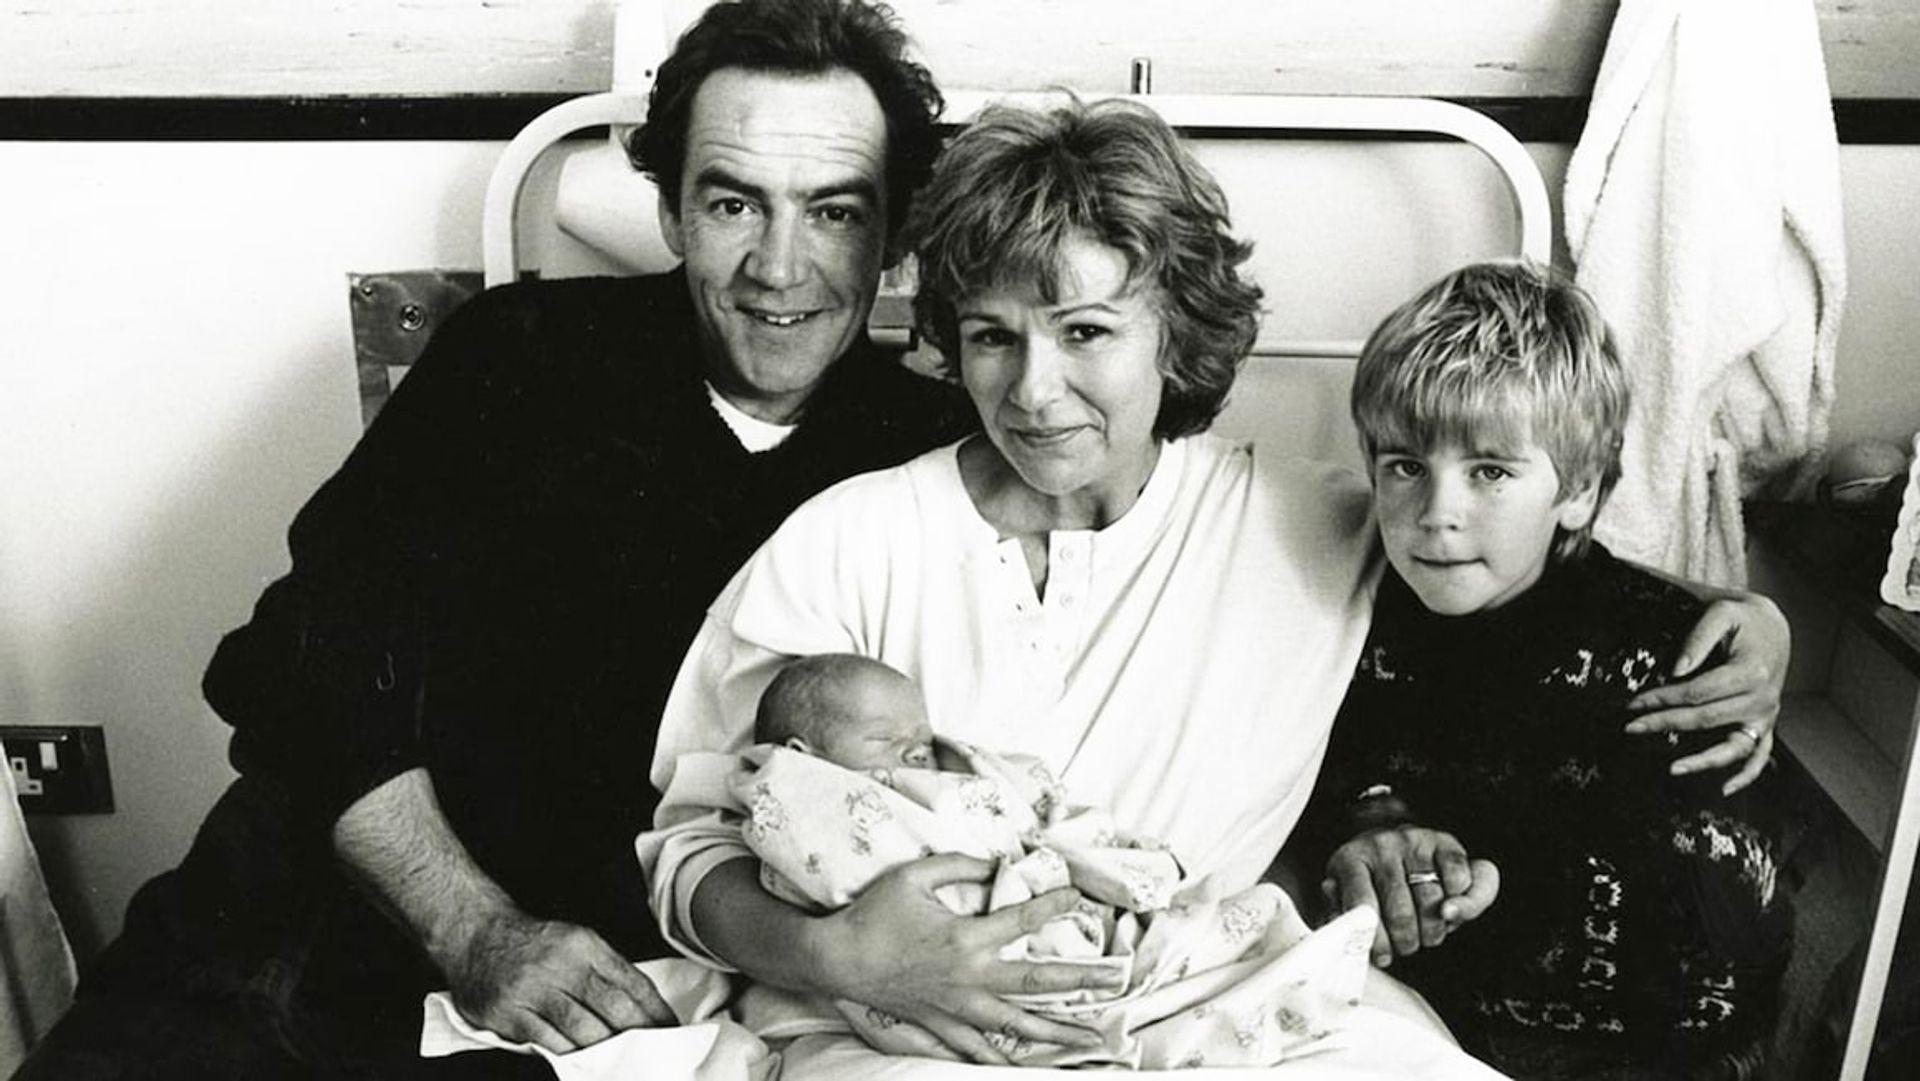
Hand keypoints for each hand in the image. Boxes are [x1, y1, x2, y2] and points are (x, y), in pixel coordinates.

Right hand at [440, 909, 675, 1053]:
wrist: (476, 936)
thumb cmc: (534, 944)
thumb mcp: (576, 941)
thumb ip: (607, 970)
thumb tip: (644, 1008)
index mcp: (584, 944)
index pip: (631, 981)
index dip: (655, 1011)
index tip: (671, 1030)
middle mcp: (560, 964)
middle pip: (612, 1008)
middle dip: (638, 1035)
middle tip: (654, 1054)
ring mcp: (532, 989)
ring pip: (583, 1030)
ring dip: (608, 1051)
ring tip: (625, 1064)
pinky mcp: (509, 1013)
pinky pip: (549, 1043)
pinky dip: (571, 1056)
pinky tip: (586, 1064)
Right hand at [816, 853, 1122, 1063]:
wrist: (834, 958)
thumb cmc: (873, 913)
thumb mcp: (915, 876)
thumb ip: (959, 865)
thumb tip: (996, 862)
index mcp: (965, 937)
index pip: (1023, 920)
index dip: (1055, 906)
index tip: (1080, 898)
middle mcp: (968, 977)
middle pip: (1035, 983)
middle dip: (1079, 982)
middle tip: (1115, 981)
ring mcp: (955, 1007)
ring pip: (1014, 1026)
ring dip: (1055, 1033)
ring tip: (1088, 1040)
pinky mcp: (939, 1024)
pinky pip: (976, 1048)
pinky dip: (1000, 1060)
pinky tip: (1021, 1068)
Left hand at [1321, 826, 1498, 967]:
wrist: (1393, 844)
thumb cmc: (1370, 880)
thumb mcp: (1346, 896)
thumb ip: (1342, 913)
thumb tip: (1344, 922)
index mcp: (1350, 860)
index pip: (1363, 906)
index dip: (1376, 939)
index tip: (1383, 958)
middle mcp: (1382, 846)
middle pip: (1401, 913)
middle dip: (1406, 942)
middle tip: (1405, 946)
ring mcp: (1414, 842)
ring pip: (1433, 903)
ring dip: (1433, 930)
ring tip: (1424, 932)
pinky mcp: (1444, 841)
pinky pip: (1458, 882)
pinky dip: (1459, 904)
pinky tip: (1446, 910)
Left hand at [1627, 592, 1787, 794]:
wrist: (1773, 627)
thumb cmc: (1742, 619)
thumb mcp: (1721, 613)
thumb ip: (1697, 640)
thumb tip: (1676, 671)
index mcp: (1751, 672)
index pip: (1697, 693)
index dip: (1662, 698)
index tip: (1634, 702)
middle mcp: (1763, 699)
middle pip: (1706, 719)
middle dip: (1664, 723)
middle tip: (1630, 727)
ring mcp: (1766, 716)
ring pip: (1734, 747)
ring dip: (1702, 761)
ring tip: (1672, 769)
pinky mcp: (1767, 724)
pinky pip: (1759, 756)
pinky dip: (1746, 776)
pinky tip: (1724, 789)